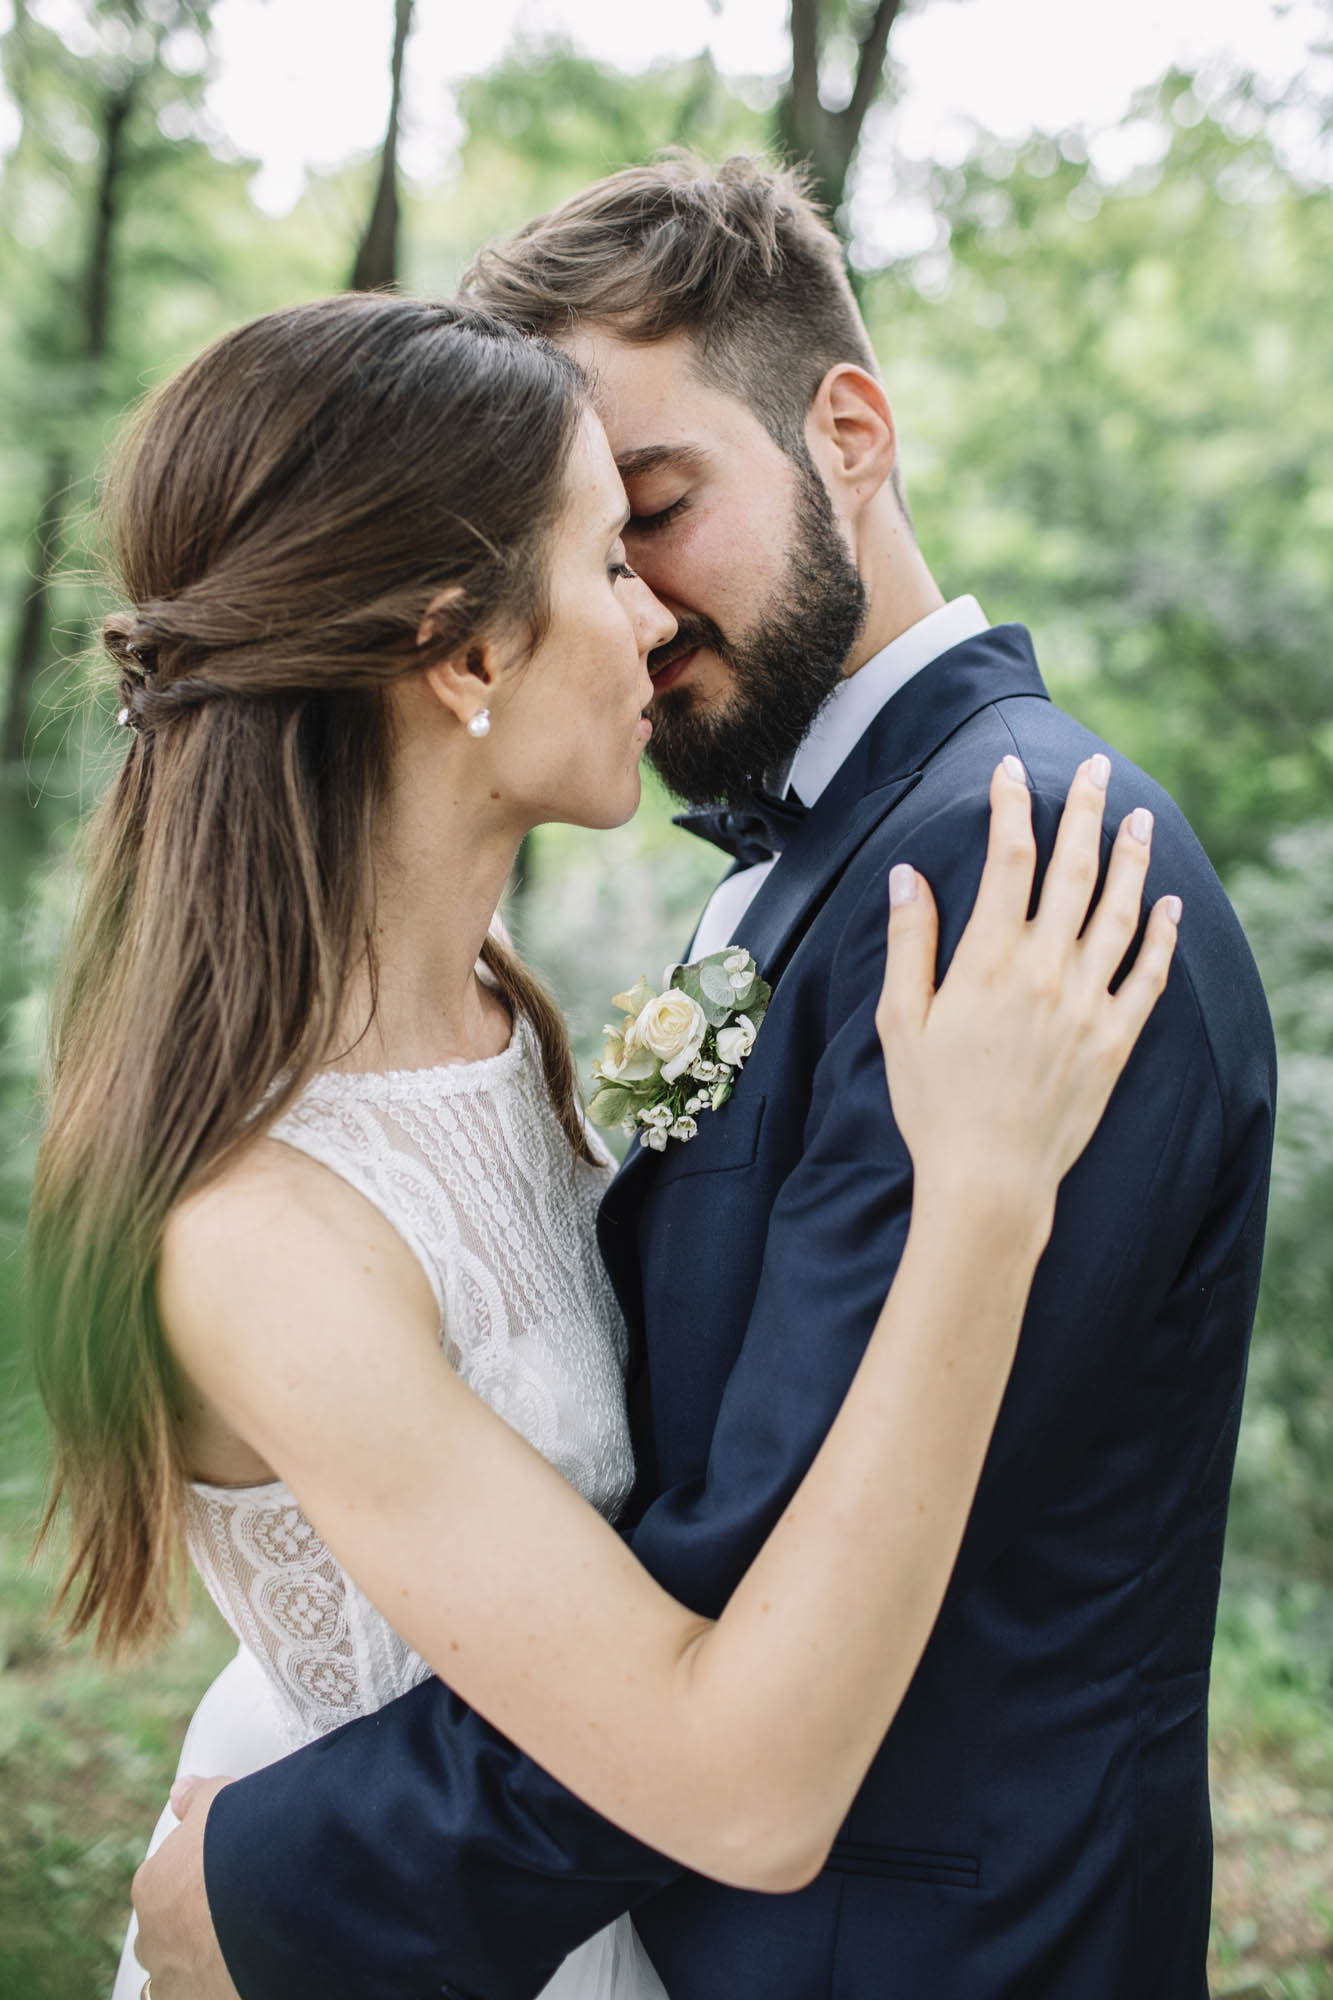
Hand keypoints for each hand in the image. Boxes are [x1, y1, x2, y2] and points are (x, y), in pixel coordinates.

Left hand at [132, 1775, 241, 1999]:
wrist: (268, 1903)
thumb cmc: (240, 1849)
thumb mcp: (219, 1804)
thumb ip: (197, 1798)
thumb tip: (182, 1791)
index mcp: (152, 1887)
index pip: (161, 1884)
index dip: (192, 1880)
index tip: (217, 1878)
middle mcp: (153, 1938)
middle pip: (165, 1933)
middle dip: (189, 1927)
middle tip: (227, 1917)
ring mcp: (173, 1979)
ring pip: (177, 1972)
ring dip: (198, 1965)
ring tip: (236, 1952)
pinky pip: (201, 1996)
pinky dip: (214, 1989)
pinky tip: (240, 1977)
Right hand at [877, 753, 1179, 1227]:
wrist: (988, 1179)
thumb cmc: (934, 1104)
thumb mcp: (901, 1022)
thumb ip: (910, 943)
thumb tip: (908, 875)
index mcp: (988, 960)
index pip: (1006, 858)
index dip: (1010, 805)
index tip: (1010, 769)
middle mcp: (1046, 971)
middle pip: (1072, 870)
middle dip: (1084, 810)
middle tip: (1096, 768)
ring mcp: (1088, 1004)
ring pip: (1120, 912)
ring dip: (1131, 859)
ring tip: (1139, 818)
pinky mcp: (1116, 1040)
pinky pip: (1149, 976)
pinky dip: (1162, 936)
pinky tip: (1169, 906)